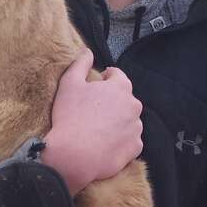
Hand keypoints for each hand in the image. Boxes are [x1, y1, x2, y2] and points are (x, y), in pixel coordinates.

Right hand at [43, 51, 143, 195]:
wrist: (75, 155)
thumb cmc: (71, 117)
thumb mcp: (69, 84)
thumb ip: (80, 63)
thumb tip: (87, 51)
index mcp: (120, 87)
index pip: (118, 75)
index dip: (107, 78)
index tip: (99, 83)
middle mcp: (133, 106)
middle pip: (125, 99)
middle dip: (113, 102)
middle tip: (95, 110)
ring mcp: (136, 128)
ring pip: (129, 120)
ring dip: (118, 122)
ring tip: (100, 129)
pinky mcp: (135, 147)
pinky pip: (130, 141)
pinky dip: (121, 141)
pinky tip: (106, 144)